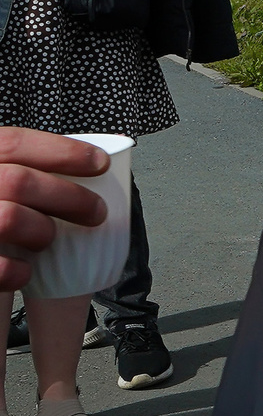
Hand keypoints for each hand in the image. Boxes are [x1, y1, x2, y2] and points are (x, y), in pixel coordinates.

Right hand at [0, 129, 108, 292]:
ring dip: (42, 230)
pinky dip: (19, 271)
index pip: (11, 143)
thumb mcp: (3, 186)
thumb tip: (90, 161)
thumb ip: (28, 173)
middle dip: (69, 196)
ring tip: (48, 239)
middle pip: (17, 181)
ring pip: (9, 218)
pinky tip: (25, 272)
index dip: (60, 150)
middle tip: (97, 212)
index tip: (100, 162)